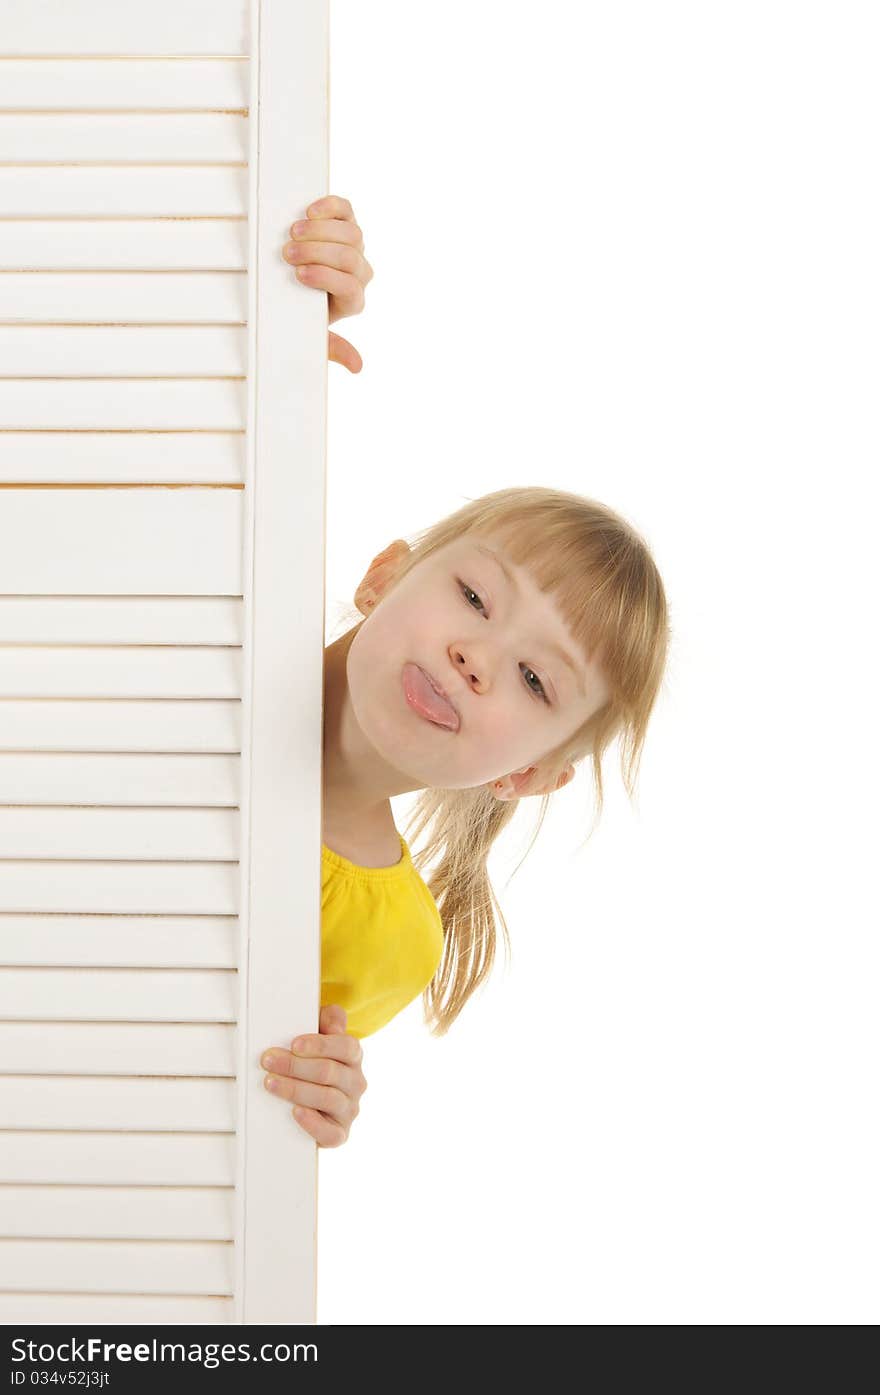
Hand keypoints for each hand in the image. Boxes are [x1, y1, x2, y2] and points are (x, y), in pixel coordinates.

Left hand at [259, 1003, 367, 1147]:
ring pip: (327, 1098)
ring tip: (271, 1082)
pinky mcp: (339, 1134)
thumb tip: (333, 1022)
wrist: (316, 1102)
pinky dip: (312, 1123)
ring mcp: (349, 1109)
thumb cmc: (314, 1062)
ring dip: (295, 1089)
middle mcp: (356, 1082)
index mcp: (353, 1056)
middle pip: (329, 1072)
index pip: (346, 1047)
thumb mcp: (321, 1034)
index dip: (320, 1045)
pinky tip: (295, 1112)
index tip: (294, 1045)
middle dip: (295, 1066)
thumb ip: (329, 1019)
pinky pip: (330, 1133)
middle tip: (269, 1061)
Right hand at [282, 194, 373, 373]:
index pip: (350, 288)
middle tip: (288, 252)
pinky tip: (310, 211)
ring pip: (351, 234)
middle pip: (349, 256)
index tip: (299, 275)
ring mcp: (354, 247)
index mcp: (352, 300)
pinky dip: (331, 207)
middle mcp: (358, 273)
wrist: (294, 289)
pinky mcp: (345, 223)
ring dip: (320, 231)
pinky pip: (346, 210)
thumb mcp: (314, 336)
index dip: (326, 278)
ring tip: (292, 232)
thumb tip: (357, 366)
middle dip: (317, 252)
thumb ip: (332, 349)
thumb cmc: (301, 313)